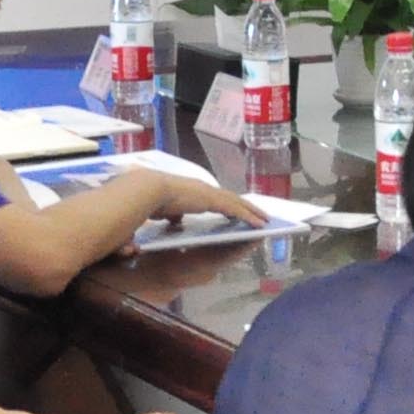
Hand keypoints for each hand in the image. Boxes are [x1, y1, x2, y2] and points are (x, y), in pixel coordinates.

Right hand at [136, 169, 261, 229]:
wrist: (147, 190)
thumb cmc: (150, 200)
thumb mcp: (164, 210)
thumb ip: (173, 215)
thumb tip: (176, 221)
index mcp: (192, 190)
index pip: (216, 197)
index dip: (228, 203)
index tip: (236, 210)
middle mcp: (203, 189)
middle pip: (231, 198)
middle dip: (246, 206)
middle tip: (260, 214)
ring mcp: (209, 193)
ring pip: (237, 203)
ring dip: (252, 212)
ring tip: (265, 220)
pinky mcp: (213, 200)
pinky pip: (237, 210)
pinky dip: (249, 217)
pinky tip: (260, 225)